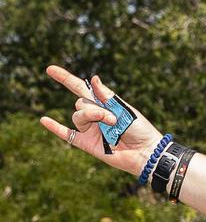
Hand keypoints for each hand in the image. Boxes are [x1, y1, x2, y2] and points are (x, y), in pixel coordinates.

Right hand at [39, 67, 164, 177]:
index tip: (50, 69)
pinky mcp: (87, 143)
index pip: (81, 88)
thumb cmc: (140, 130)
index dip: (66, 79)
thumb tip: (93, 78)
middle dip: (96, 108)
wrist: (145, 152)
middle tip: (114, 119)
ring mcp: (90, 130)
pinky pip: (67, 134)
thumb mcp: (125, 109)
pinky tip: (44, 120)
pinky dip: (55, 127)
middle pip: (81, 103)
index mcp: (104, 104)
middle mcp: (95, 116)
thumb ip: (107, 96)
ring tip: (110, 124)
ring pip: (77, 116)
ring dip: (91, 116)